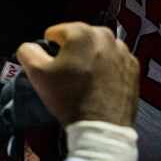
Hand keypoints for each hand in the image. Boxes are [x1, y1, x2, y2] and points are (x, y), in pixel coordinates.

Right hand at [16, 22, 139, 126]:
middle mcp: (105, 36)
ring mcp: (123, 52)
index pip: (55, 32)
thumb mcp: (37, 73)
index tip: (53, 66)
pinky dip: (106, 68)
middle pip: (78, 38)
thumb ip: (27, 51)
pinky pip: (114, 61)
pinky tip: (99, 84)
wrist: (101, 128)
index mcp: (81, 33)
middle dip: (71, 52)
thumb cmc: (70, 98)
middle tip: (68, 74)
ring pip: (97, 48)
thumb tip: (30, 47)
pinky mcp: (134, 67)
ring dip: (89, 58)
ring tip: (84, 80)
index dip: (50, 49)